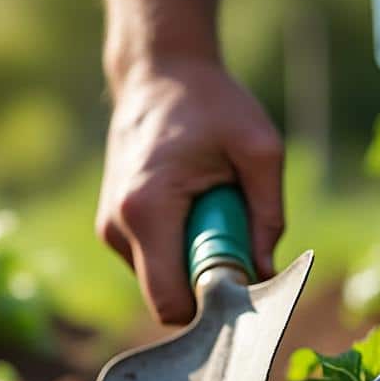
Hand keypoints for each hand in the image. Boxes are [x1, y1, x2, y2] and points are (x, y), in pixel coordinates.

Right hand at [97, 59, 283, 323]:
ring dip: (193, 260)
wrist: (159, 75)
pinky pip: (155, 262)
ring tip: (208, 206)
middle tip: (230, 229)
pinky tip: (190, 207)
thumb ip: (269, 215)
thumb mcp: (260, 149)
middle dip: (205, 280)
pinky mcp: (112, 228)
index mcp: (147, 210)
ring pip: (161, 281)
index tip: (240, 275)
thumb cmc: (211, 104)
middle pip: (167, 298)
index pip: (171, 303)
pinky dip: (179, 248)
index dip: (209, 305)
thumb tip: (266, 273)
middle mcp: (118, 227)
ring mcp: (110, 230)